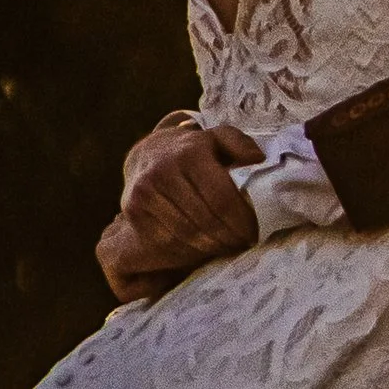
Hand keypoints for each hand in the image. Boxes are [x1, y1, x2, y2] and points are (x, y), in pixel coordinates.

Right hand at [98, 118, 263, 301]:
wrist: (147, 153)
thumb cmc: (191, 150)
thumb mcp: (217, 137)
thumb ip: (239, 144)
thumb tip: (256, 161)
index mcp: (189, 154)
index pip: (222, 200)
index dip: (241, 222)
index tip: (253, 233)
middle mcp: (162, 172)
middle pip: (205, 222)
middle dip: (228, 238)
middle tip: (241, 243)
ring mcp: (144, 194)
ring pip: (185, 237)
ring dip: (209, 247)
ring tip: (224, 246)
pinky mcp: (132, 212)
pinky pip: (165, 243)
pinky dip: (187, 252)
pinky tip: (200, 247)